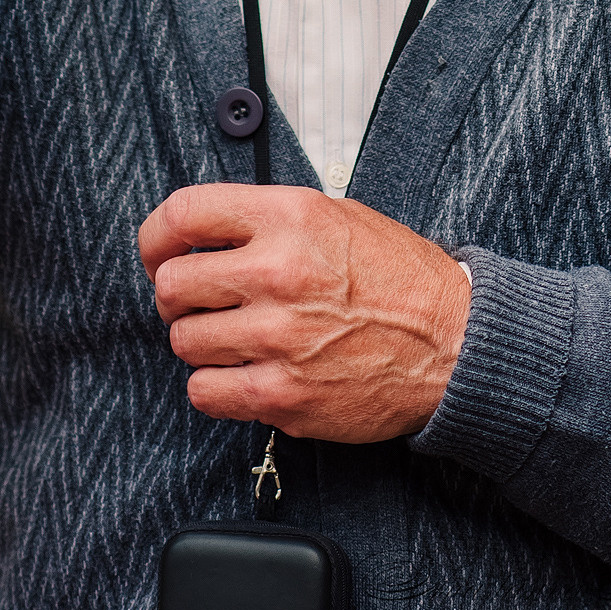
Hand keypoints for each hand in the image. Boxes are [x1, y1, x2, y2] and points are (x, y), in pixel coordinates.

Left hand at [138, 183, 470, 442]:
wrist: (454, 343)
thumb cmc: (398, 278)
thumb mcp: (334, 215)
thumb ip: (266, 219)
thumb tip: (201, 233)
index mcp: (290, 217)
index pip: (184, 214)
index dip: (156, 236)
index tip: (158, 252)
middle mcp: (278, 271)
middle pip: (172, 285)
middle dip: (177, 296)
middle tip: (199, 302)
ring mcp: (279, 337)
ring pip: (184, 341)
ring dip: (200, 341)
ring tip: (235, 337)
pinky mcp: (284, 394)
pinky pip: (205, 392)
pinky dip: (214, 386)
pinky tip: (242, 373)